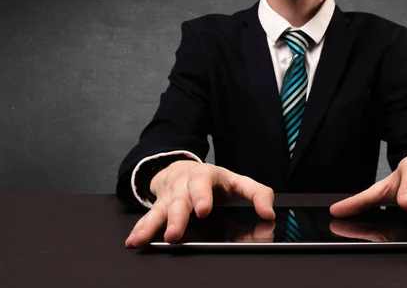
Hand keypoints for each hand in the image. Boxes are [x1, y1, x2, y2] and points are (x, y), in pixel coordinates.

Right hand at [125, 160, 275, 247]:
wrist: (182, 170)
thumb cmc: (215, 181)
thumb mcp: (239, 183)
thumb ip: (258, 195)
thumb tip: (268, 214)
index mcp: (203, 177)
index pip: (202, 185)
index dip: (202, 197)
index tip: (203, 209)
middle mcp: (183, 187)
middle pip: (178, 202)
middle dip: (176, 218)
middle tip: (174, 235)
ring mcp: (168, 198)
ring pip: (158, 211)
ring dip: (150, 226)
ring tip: (143, 240)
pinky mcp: (157, 208)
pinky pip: (147, 218)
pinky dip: (139, 229)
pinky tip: (133, 241)